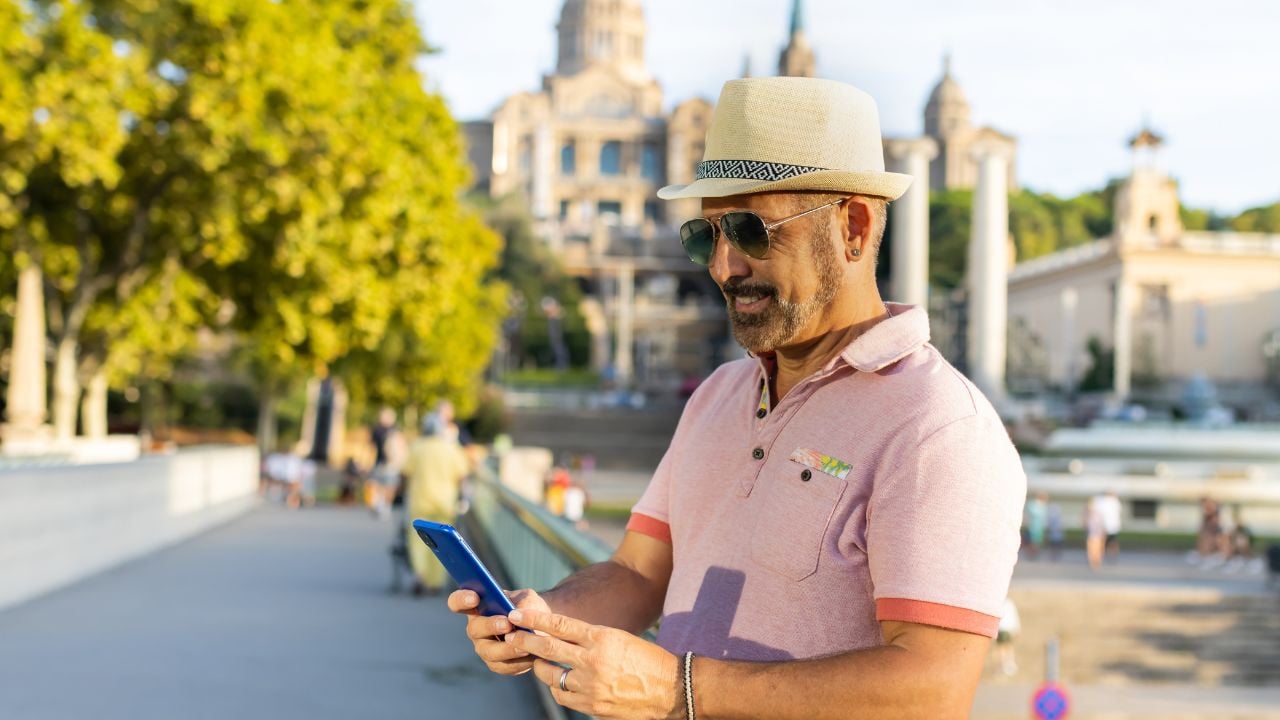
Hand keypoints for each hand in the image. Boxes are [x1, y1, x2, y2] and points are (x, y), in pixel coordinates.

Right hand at [448, 588, 550, 675]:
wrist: (542, 629)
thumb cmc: (529, 609)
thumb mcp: (528, 599)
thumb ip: (521, 603)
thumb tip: (515, 613)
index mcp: (477, 606)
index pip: (458, 602)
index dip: (462, 600)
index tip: (475, 598)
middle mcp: (476, 628)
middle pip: (474, 629)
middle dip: (490, 626)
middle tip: (507, 624)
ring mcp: (484, 647)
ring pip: (488, 651)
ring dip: (506, 649)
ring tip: (524, 646)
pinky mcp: (495, 664)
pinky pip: (502, 666)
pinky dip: (517, 662)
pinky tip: (529, 655)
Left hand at [506, 609, 679, 719]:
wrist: (673, 691)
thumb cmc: (648, 660)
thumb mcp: (621, 638)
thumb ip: (591, 638)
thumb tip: (561, 636)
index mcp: (603, 638)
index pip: (560, 625)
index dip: (535, 619)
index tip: (516, 614)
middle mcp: (594, 661)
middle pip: (548, 649)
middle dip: (525, 641)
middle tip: (510, 635)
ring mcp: (592, 686)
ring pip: (551, 675)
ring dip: (539, 666)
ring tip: (535, 660)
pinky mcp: (593, 706)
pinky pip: (563, 695)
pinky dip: (557, 687)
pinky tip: (557, 681)